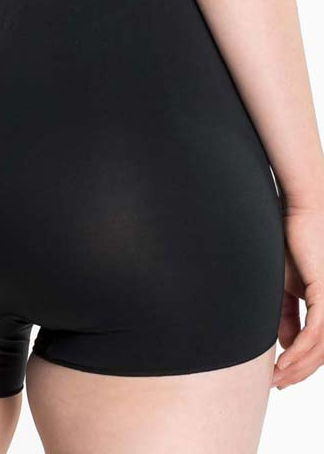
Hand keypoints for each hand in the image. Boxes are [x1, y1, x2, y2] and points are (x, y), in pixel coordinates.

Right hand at [271, 205, 323, 388]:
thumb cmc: (287, 242)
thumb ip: (286, 314)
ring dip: (299, 366)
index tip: (278, 373)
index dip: (299, 361)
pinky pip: (316, 332)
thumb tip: (284, 342)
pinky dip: (299, 350)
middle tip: (277, 383)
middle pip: (322, 351)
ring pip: (321, 346)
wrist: (297, 213)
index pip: (317, 342)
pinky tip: (284, 360)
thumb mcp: (283, 285)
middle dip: (300, 371)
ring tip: (278, 377)